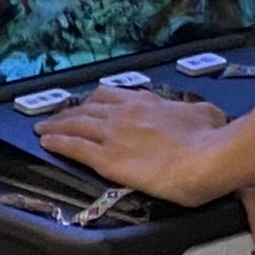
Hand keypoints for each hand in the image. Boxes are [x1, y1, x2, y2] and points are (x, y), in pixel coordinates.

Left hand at [36, 84, 236, 204]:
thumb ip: (196, 112)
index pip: (113, 96)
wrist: (209, 158)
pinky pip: (74, 147)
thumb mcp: (207, 115)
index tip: (86, 105)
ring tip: (43, 129)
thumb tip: (203, 113)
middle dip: (69, 113)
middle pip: (87, 108)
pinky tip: (46, 143)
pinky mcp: (108, 158)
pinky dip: (57, 143)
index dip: (95, 101)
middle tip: (56, 118)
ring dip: (56, 126)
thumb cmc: (212, 140)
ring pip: (75, 125)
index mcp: (148, 102)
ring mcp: (114, 135)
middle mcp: (125, 113)